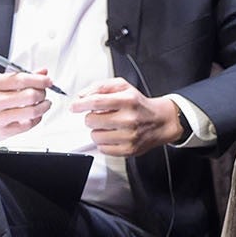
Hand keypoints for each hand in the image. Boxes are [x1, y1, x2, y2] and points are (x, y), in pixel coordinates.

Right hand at [0, 70, 52, 145]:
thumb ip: (17, 77)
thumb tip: (41, 73)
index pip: (21, 79)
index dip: (39, 80)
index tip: (48, 80)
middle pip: (29, 95)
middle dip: (42, 93)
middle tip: (44, 93)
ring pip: (31, 111)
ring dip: (43, 107)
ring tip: (44, 104)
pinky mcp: (1, 132)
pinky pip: (27, 125)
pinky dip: (36, 119)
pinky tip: (35, 115)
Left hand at [72, 79, 186, 156]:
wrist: (161, 121)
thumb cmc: (139, 104)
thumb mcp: (124, 86)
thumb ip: (101, 87)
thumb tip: (82, 96)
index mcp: (128, 100)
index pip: (96, 102)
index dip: (80, 104)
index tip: (74, 107)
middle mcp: (129, 119)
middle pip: (91, 121)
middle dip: (91, 118)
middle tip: (100, 116)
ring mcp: (129, 136)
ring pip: (95, 136)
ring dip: (97, 131)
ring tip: (108, 127)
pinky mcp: (129, 150)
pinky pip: (103, 148)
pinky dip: (104, 142)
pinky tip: (113, 136)